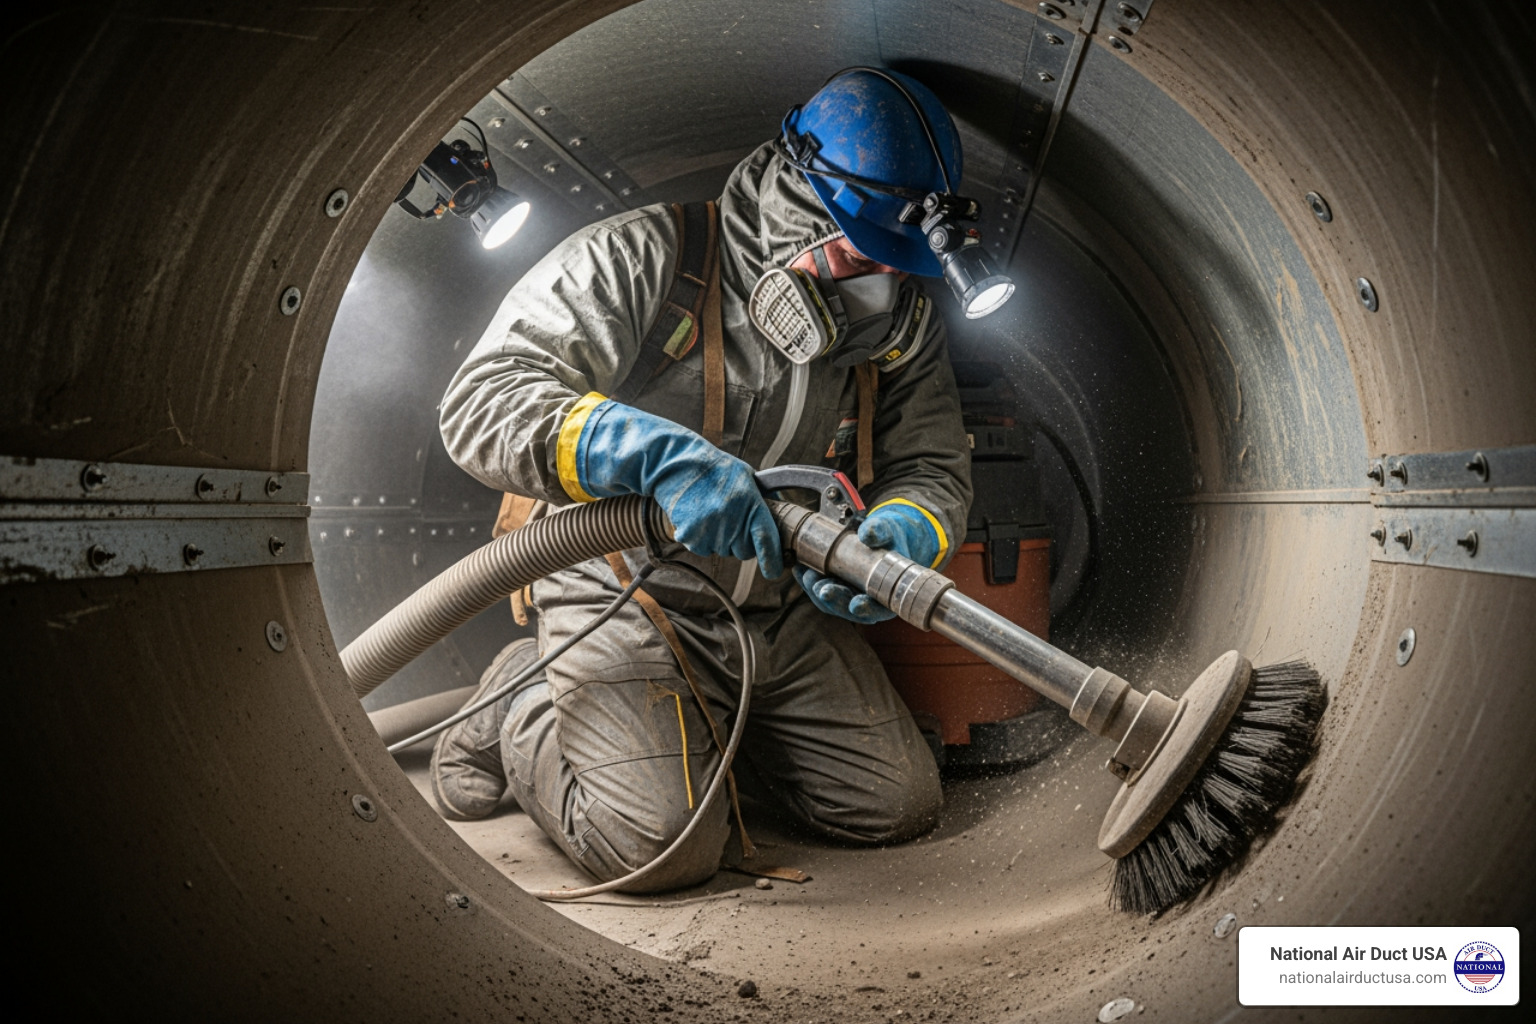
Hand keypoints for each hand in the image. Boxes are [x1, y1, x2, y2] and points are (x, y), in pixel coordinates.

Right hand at [572, 398, 782, 577]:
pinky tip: (700, 518)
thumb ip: (764, 499)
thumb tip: (779, 520)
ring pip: (723, 551)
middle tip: (732, 519)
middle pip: (744, 552)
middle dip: (742, 542)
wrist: (677, 465)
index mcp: (750, 503)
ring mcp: (709, 530)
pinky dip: (703, 539)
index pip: (766, 539)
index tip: (775, 572)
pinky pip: (704, 549)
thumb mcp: (747, 476)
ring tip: (712, 513)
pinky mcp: (690, 537)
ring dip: (721, 539)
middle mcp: (731, 520)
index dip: (772, 560)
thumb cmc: (715, 469)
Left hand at [792, 499, 945, 623]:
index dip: (868, 609)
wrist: (878, 535)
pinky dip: (808, 580)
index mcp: (887, 594)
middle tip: (821, 589)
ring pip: (830, 602)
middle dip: (834, 600)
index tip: (856, 604)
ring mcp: (848, 595)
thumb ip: (880, 531)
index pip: (879, 608)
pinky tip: (799, 568)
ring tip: (806, 575)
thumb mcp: (888, 530)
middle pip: (849, 609)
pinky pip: (819, 588)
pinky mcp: (834, 587)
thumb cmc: (888, 536)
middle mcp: (867, 600)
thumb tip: (867, 534)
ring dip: (816, 591)